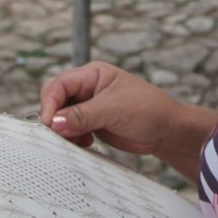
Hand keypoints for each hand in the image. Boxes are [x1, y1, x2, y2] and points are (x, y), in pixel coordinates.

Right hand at [39, 61, 217, 180]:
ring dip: (63, 131)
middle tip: (60, 135)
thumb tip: (53, 123)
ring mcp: (89, 107)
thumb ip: (82, 115)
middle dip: (54, 117)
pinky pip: (71, 130)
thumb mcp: (113, 109)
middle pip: (56, 100)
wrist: (168, 131)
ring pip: (61, 117)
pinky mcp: (93, 124)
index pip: (59, 85)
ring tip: (78, 141)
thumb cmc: (148, 110)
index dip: (50, 103)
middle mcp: (88, 89)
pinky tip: (86, 143)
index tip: (49, 123)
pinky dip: (72, 138)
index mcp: (92, 75)